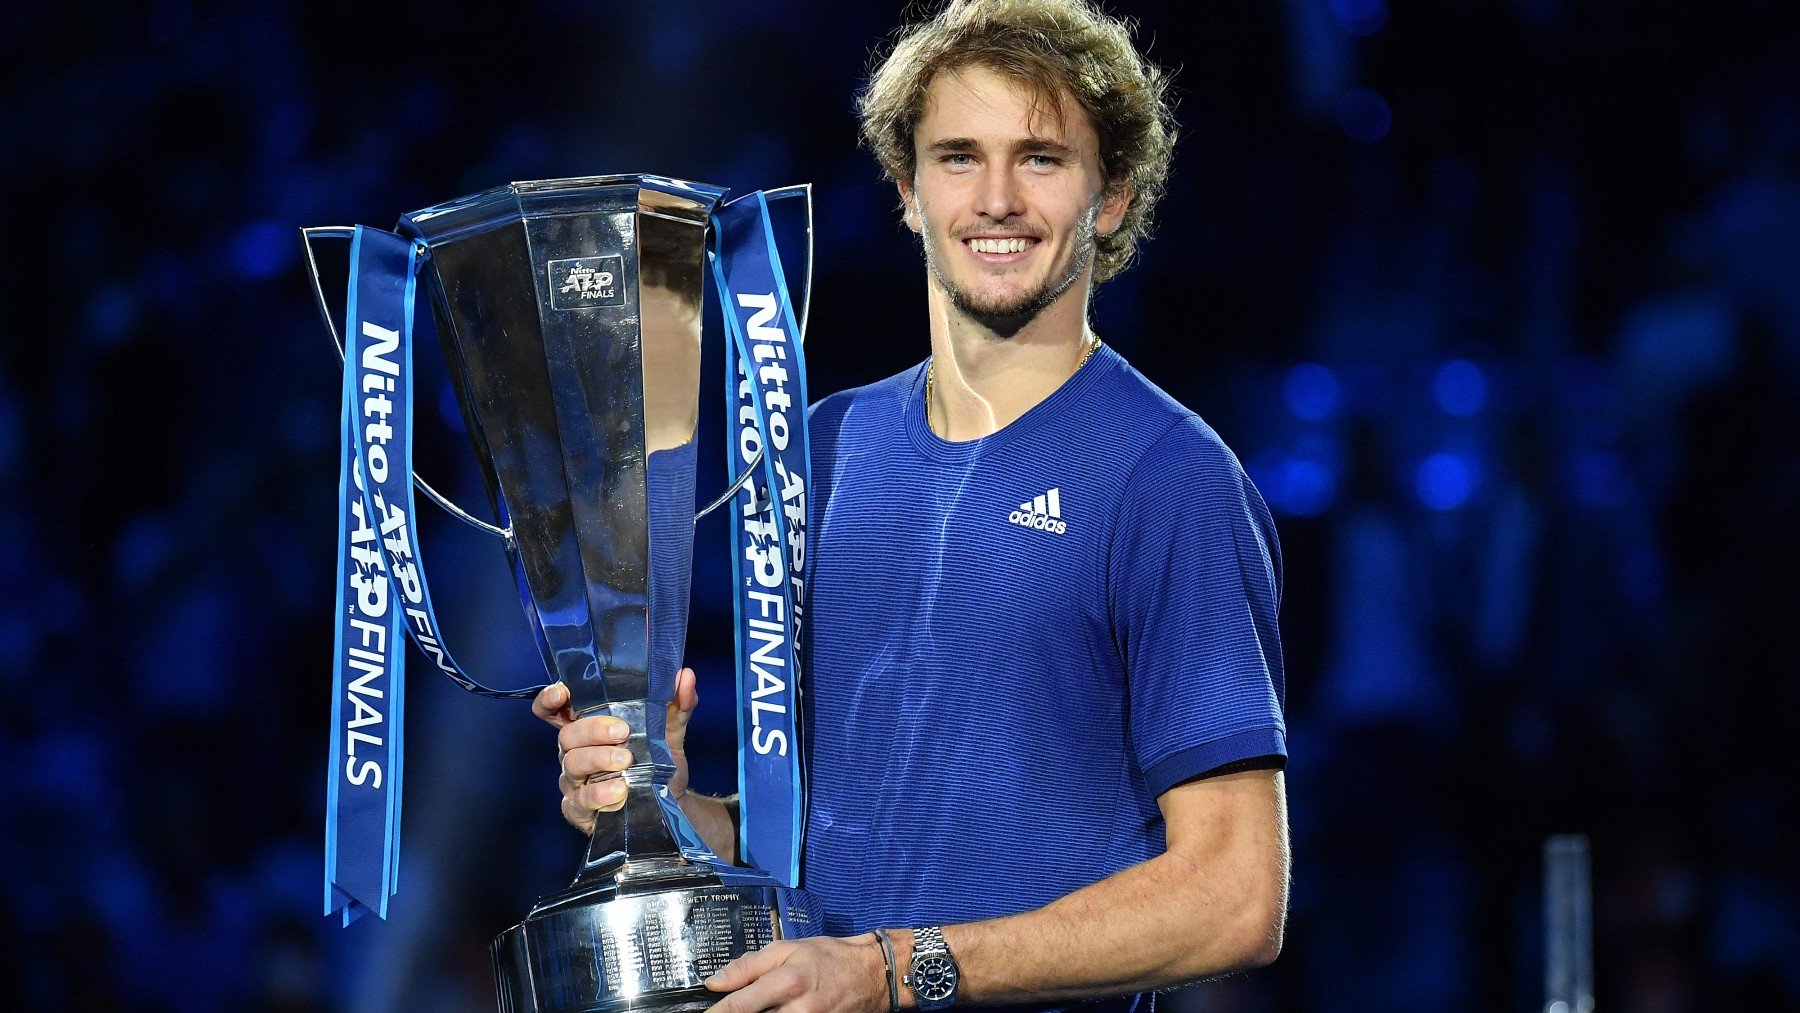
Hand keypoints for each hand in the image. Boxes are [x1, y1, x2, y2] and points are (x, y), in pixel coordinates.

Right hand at [532, 667, 700, 834]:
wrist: (671, 799)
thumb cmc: (658, 758)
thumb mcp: (671, 728)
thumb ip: (676, 703)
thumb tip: (684, 676)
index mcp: (588, 726)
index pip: (556, 710)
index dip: (551, 699)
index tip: (564, 692)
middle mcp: (576, 751)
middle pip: (567, 735)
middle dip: (593, 730)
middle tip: (623, 732)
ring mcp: (575, 781)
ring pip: (572, 765)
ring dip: (598, 759)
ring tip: (627, 761)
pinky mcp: (580, 809)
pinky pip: (581, 801)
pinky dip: (600, 795)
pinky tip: (620, 791)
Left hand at [706, 935, 888, 1012]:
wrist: (870, 975)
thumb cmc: (827, 957)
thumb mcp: (787, 949)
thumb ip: (749, 965)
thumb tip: (715, 981)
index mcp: (786, 983)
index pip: (740, 1006)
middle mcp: (797, 1010)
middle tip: (730, 1010)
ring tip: (758, 1006)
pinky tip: (773, 1011)